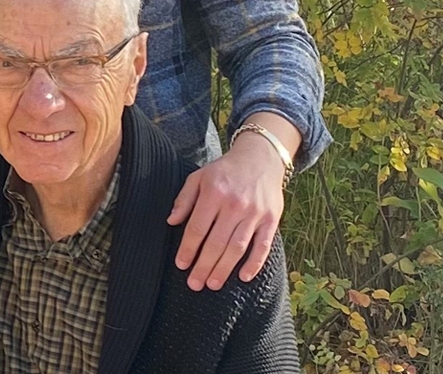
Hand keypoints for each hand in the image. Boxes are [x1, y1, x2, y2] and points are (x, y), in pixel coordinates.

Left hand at [167, 137, 285, 290]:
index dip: (188, 249)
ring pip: (237, 247)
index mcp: (214, 193)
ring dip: (224, 269)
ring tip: (212, 284)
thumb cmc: (225, 171)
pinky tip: (244, 277)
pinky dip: (255, 263)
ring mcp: (255, 213)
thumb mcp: (199, 177)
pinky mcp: (271, 220)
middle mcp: (235, 205)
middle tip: (194, 284)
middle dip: (204, 266)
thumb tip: (171, 222)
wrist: (260, 158)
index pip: (198, 228)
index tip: (181, 265)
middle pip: (216, 242)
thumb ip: (184, 199)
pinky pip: (263, 246)